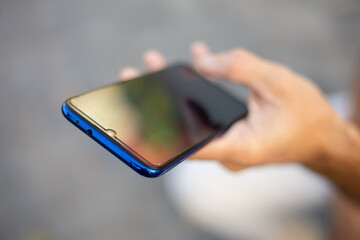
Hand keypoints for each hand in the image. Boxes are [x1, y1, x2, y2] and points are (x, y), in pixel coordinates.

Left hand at [119, 42, 342, 170]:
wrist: (320, 135)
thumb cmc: (306, 114)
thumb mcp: (279, 82)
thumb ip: (240, 68)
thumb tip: (202, 62)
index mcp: (239, 148)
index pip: (189, 145)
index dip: (158, 133)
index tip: (132, 118)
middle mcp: (227, 151)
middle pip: (183, 130)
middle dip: (157, 102)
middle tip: (132, 77)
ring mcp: (226, 143)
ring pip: (192, 119)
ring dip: (173, 93)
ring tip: (151, 66)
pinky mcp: (229, 134)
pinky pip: (207, 113)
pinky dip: (198, 90)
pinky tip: (193, 62)